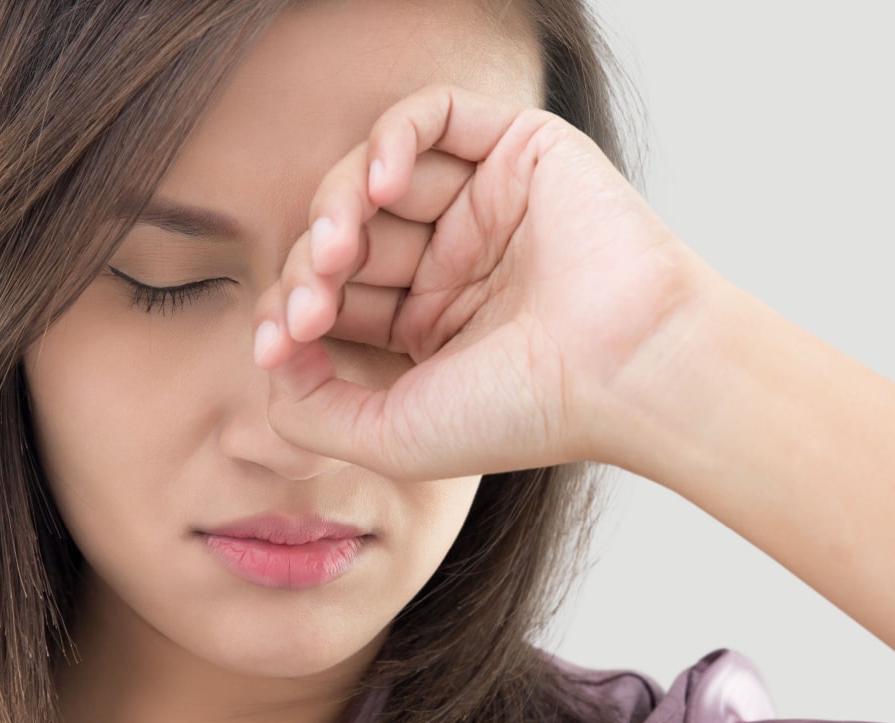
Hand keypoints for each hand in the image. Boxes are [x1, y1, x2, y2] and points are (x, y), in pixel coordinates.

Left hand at [252, 83, 722, 480]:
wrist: (624, 370)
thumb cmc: (524, 413)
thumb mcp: (391, 437)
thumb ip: (311, 410)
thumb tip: (269, 355)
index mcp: (428, 329)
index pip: (333, 296)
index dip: (290, 310)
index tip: (275, 342)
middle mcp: (453, 263)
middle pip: (346, 234)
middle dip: (309, 265)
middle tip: (308, 302)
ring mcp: (484, 205)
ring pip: (375, 175)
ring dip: (338, 206)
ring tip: (338, 250)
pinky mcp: (518, 151)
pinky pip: (434, 114)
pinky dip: (392, 138)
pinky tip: (380, 185)